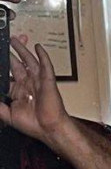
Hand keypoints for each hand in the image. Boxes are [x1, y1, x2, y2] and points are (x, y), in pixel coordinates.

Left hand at [1, 35, 71, 149]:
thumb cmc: (34, 124)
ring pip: (29, 61)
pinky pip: (45, 65)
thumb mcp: (8, 115)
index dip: (2, 67)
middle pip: (18, 64)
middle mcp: (28, 84)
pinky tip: (38, 47)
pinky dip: (42, 55)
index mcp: (19, 92)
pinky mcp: (47, 81)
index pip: (9, 75)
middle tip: (8, 44)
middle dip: (12, 54)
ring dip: (23, 50)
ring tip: (16, 40)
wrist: (49, 128)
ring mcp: (38, 81)